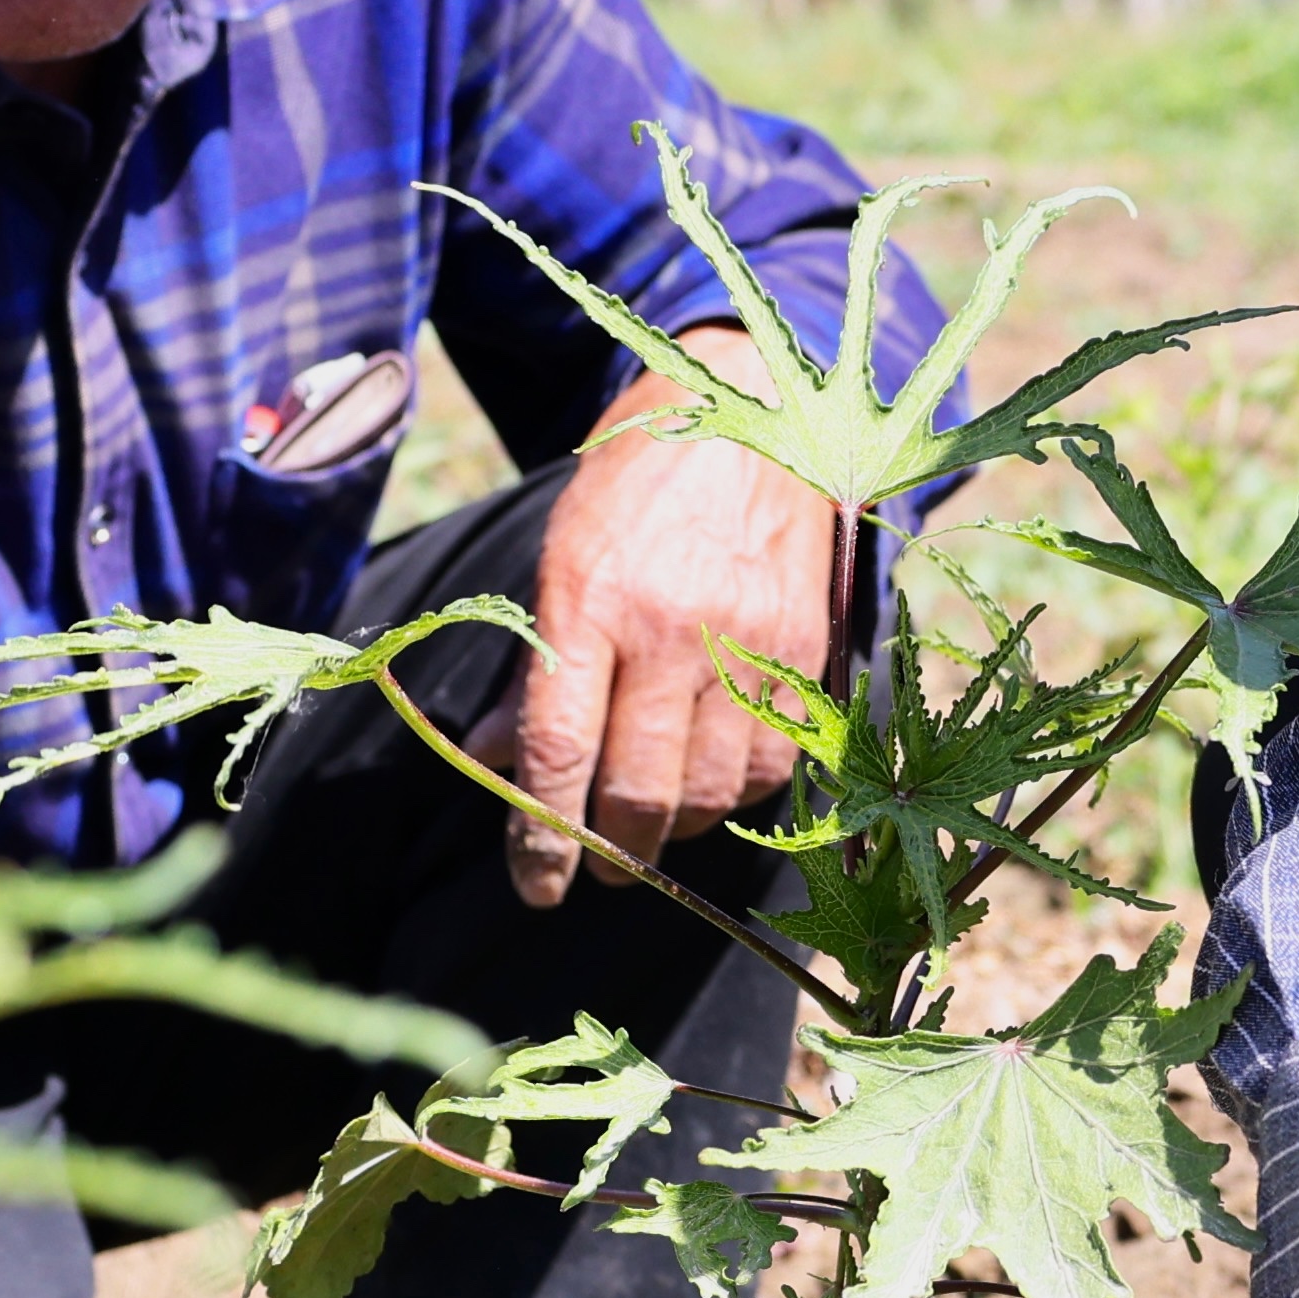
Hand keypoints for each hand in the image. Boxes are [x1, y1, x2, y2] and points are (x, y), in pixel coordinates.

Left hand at [492, 337, 842, 908]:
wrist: (752, 410)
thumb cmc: (635, 485)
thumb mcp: (560, 557)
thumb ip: (532, 666)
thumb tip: (492, 759)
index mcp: (591, 599)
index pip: (560, 751)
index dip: (541, 837)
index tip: (536, 887)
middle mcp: (671, 630)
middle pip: (639, 790)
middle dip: (614, 852)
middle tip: (600, 869)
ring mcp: (748, 644)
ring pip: (713, 792)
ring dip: (678, 831)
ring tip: (654, 830)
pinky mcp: (806, 650)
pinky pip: (773, 762)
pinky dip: (739, 794)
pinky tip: (714, 784)